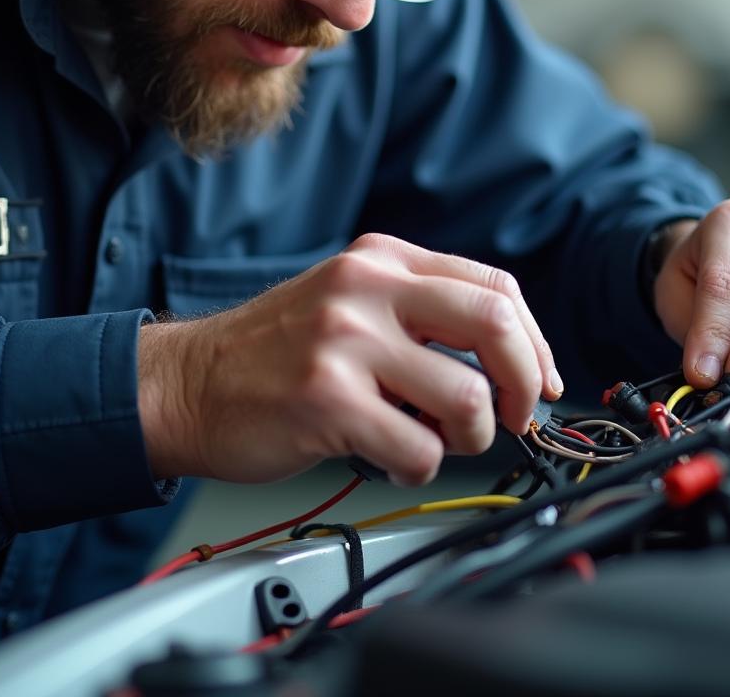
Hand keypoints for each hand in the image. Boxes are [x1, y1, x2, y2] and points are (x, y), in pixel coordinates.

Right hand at [137, 233, 558, 485]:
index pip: (493, 287)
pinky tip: (388, 460)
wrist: (188, 383)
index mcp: (381, 260)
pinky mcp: (326, 400)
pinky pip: (419, 450)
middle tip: (516, 416)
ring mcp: (345, 341)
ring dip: (468, 436)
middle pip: (494, 323)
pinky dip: (419, 468)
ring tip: (433, 440)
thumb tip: (507, 362)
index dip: (533, 340)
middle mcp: (366, 289)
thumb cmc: (274, 351)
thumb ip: (418, 312)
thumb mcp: (349, 300)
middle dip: (525, 382)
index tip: (541, 379)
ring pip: (467, 396)